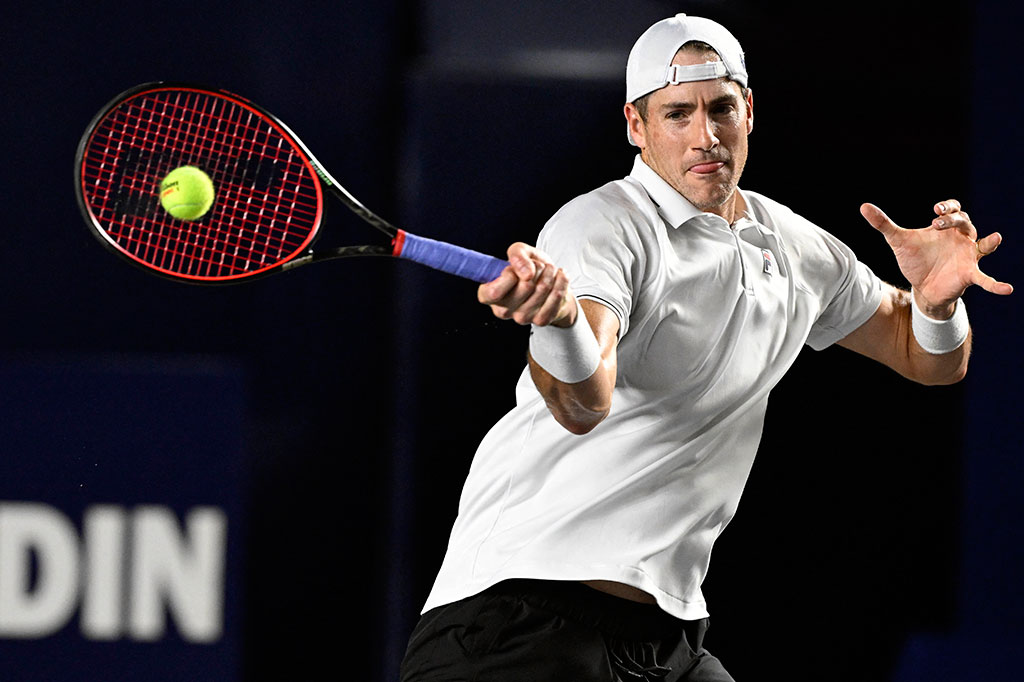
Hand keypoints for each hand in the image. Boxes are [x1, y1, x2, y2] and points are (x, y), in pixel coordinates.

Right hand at [478, 242, 576, 326]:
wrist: (549, 281)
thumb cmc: (529, 267)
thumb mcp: (519, 251)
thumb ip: (517, 255)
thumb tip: (526, 273)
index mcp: (488, 295)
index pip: (494, 292)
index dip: (509, 276)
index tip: (514, 268)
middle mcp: (502, 310)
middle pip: (525, 286)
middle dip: (536, 268)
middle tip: (537, 266)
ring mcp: (521, 318)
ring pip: (543, 289)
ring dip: (550, 272)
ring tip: (548, 270)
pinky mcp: (540, 320)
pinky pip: (556, 297)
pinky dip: (561, 281)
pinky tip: (559, 277)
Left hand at [860, 199, 1012, 316]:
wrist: (920, 286)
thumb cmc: (914, 259)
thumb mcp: (898, 241)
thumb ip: (883, 224)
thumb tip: (863, 207)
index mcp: (946, 228)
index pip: (954, 210)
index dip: (948, 207)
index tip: (935, 210)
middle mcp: (961, 239)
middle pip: (966, 223)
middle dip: (954, 220)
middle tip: (937, 222)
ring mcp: (968, 256)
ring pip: (983, 245)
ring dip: (989, 243)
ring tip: (996, 239)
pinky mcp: (969, 275)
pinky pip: (985, 279)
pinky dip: (996, 284)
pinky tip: (1007, 289)